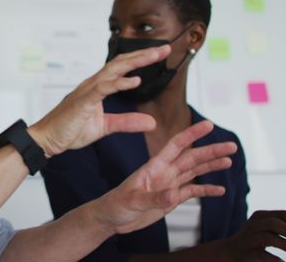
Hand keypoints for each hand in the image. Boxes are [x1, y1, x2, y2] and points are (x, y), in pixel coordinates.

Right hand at [28, 45, 170, 156]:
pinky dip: (119, 84)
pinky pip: (103, 89)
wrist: (47, 140)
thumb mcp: (105, 127)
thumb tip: (151, 122)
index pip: (122, 68)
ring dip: (135, 62)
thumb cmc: (70, 130)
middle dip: (143, 54)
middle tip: (165, 48)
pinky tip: (134, 81)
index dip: (141, 59)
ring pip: (114, 70)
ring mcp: (87, 91)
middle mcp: (92, 84)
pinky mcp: (83, 102)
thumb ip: (127, 122)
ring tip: (154, 56)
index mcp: (97, 88)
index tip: (161, 54)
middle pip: (121, 63)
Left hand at [93, 120, 236, 233]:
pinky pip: (192, 191)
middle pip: (191, 158)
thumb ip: (153, 198)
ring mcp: (169, 185)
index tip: (208, 124)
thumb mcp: (132, 200)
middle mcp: (164, 173)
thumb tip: (174, 195)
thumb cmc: (115, 205)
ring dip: (211, 166)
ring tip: (229, 161)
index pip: (175, 146)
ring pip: (194, 171)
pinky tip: (219, 190)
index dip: (191, 134)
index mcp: (154, 167)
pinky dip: (206, 190)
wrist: (111, 218)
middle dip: (211, 151)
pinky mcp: (171, 199)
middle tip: (231, 146)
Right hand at [223, 210, 285, 261]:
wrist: (229, 252)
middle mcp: (253, 225)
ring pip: (267, 238)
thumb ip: (282, 225)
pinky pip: (263, 255)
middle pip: (274, 223)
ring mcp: (248, 239)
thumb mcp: (267, 228)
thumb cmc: (255, 240)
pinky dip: (277, 260)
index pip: (284, 215)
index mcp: (261, 216)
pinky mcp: (247, 254)